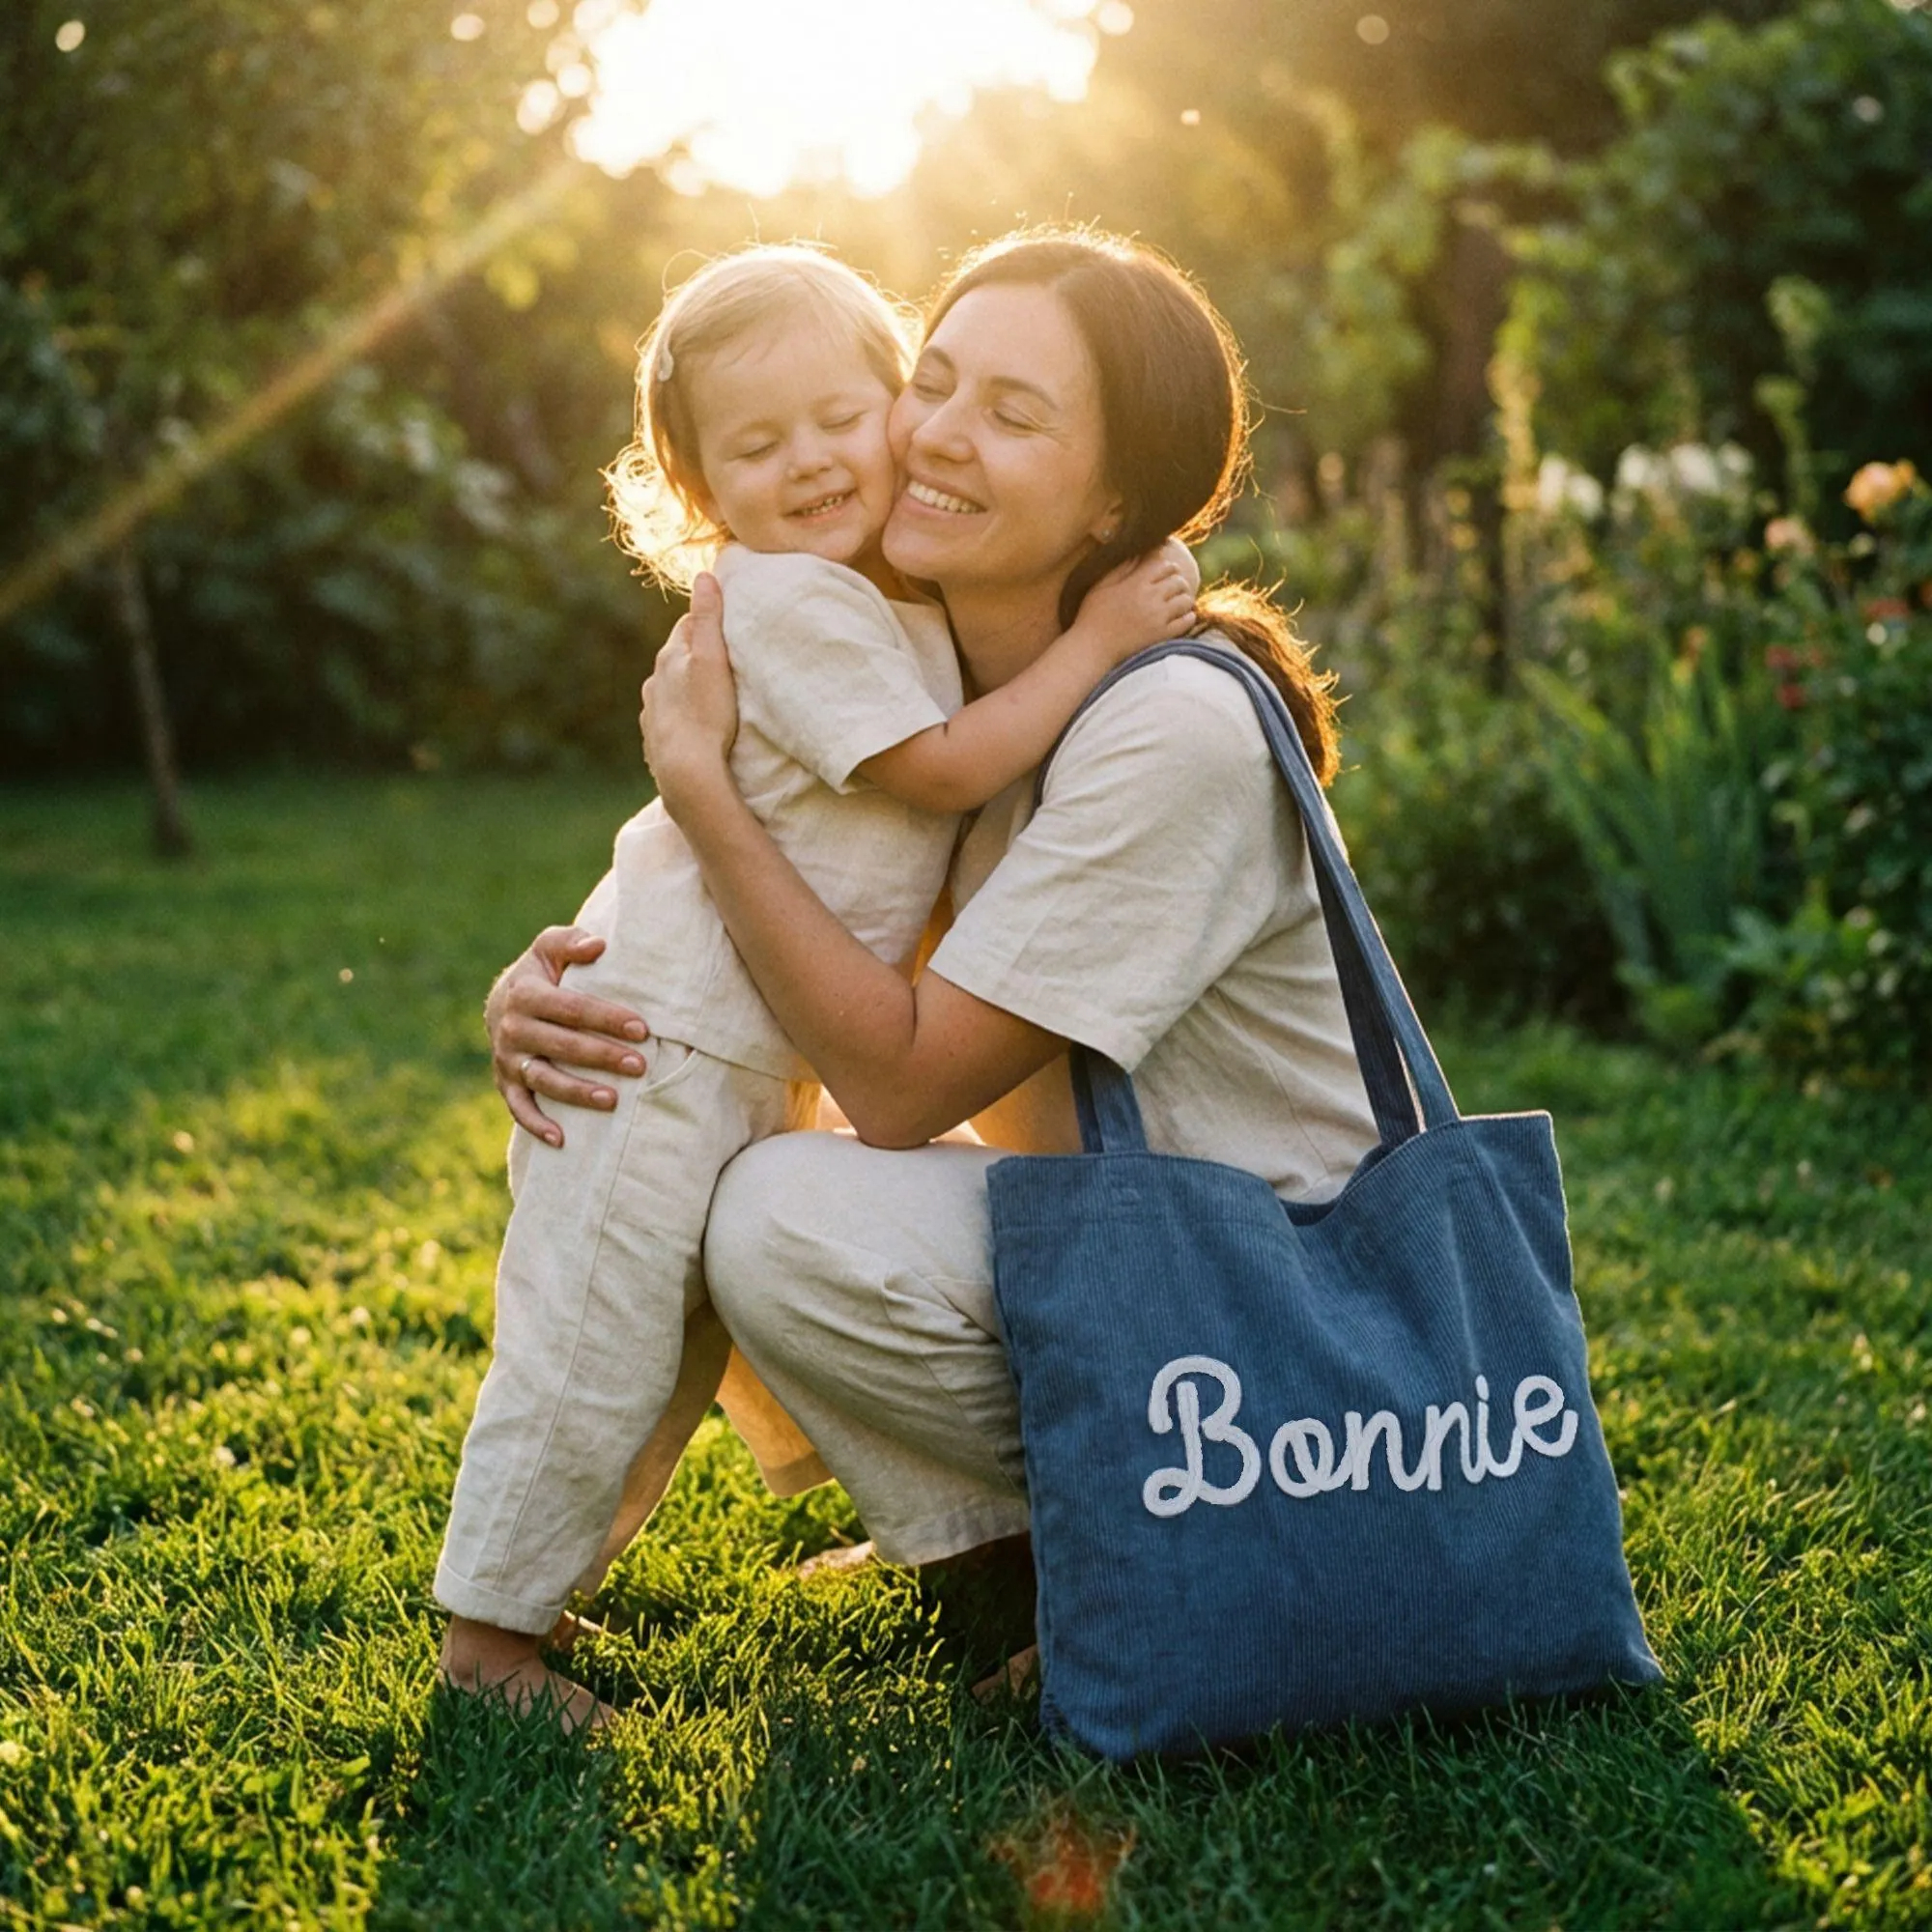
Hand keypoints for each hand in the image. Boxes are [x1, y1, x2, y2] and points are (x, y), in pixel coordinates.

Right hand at [487, 927, 650, 1145]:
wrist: (503, 1002)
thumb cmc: (541, 973)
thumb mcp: (549, 948)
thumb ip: (570, 942)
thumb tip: (599, 944)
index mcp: (525, 994)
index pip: (572, 1008)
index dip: (607, 1018)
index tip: (642, 1029)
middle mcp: (512, 1028)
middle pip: (563, 1045)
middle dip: (602, 1056)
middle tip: (640, 1065)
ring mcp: (508, 1059)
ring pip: (545, 1080)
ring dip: (578, 1092)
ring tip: (613, 1100)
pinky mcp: (505, 1083)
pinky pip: (519, 1108)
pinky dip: (536, 1125)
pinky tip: (562, 1140)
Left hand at [640, 571, 740, 820]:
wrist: (686, 772)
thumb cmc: (706, 713)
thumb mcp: (712, 658)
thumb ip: (708, 617)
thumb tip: (704, 575)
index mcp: (668, 657)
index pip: (687, 625)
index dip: (708, 622)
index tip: (729, 625)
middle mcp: (654, 682)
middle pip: (678, 658)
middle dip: (697, 655)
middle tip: (726, 660)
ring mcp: (653, 713)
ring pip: (672, 690)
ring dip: (688, 688)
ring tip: (713, 696)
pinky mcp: (656, 741)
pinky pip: (671, 720)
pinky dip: (683, 717)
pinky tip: (696, 727)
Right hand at [1071, 540, 1198, 665]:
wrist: (1092, 648)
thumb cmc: (1092, 616)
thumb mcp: (1101, 586)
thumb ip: (1120, 569)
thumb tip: (1137, 554)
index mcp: (1135, 583)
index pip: (1164, 565)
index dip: (1168, 566)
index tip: (1165, 571)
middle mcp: (1150, 598)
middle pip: (1178, 581)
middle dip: (1178, 581)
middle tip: (1174, 587)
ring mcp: (1157, 618)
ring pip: (1185, 600)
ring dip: (1184, 599)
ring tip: (1178, 602)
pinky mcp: (1161, 635)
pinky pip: (1186, 622)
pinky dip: (1188, 617)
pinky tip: (1183, 616)